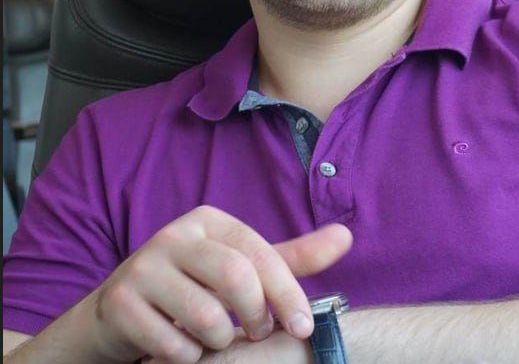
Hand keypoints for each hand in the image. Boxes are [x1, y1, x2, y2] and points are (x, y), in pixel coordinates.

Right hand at [87, 205, 351, 363]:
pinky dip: (187, 357)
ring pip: (204, 315)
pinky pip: (170, 343)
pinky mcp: (120, 303)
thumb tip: (346, 235)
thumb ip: (291, 258)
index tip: (303, 326)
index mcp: (209, 221)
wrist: (119, 311)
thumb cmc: (195, 287)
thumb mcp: (242, 268)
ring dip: (219, 341)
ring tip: (216, 340)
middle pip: (235, 277)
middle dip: (254, 315)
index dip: (287, 292)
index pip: (260, 252)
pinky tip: (184, 349)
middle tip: (255, 334)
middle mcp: (175, 235)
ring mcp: (143, 267)